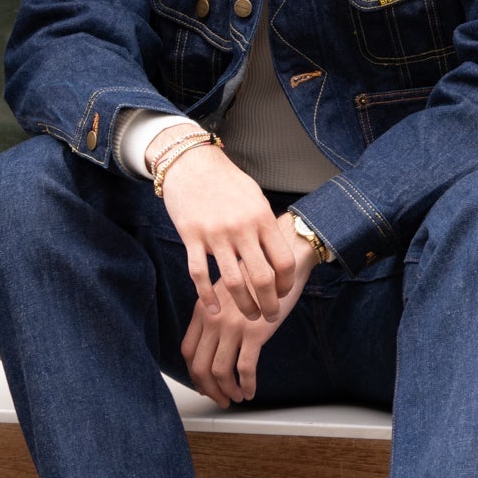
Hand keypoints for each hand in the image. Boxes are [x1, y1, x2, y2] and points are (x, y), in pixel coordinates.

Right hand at [156, 143, 294, 321]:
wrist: (190, 161)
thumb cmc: (225, 180)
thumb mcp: (254, 197)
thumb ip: (265, 225)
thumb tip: (278, 252)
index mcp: (261, 218)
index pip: (283, 261)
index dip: (286, 283)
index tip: (284, 293)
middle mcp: (241, 228)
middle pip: (261, 278)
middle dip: (269, 303)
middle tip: (270, 315)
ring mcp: (215, 234)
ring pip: (233, 282)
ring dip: (244, 305)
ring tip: (249, 315)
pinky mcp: (191, 236)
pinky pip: (200, 274)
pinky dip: (206, 296)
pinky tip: (212, 309)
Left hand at [182, 214, 322, 405]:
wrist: (282, 260)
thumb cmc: (257, 276)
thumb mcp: (226, 291)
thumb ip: (214, 313)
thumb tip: (212, 345)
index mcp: (202, 309)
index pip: (187, 349)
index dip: (193, 373)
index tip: (203, 384)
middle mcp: (213, 319)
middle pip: (199, 365)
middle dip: (209, 389)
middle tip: (220, 399)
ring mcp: (232, 326)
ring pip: (220, 371)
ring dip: (227, 391)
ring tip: (237, 397)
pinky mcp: (254, 332)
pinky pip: (245, 369)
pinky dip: (247, 385)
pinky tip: (251, 391)